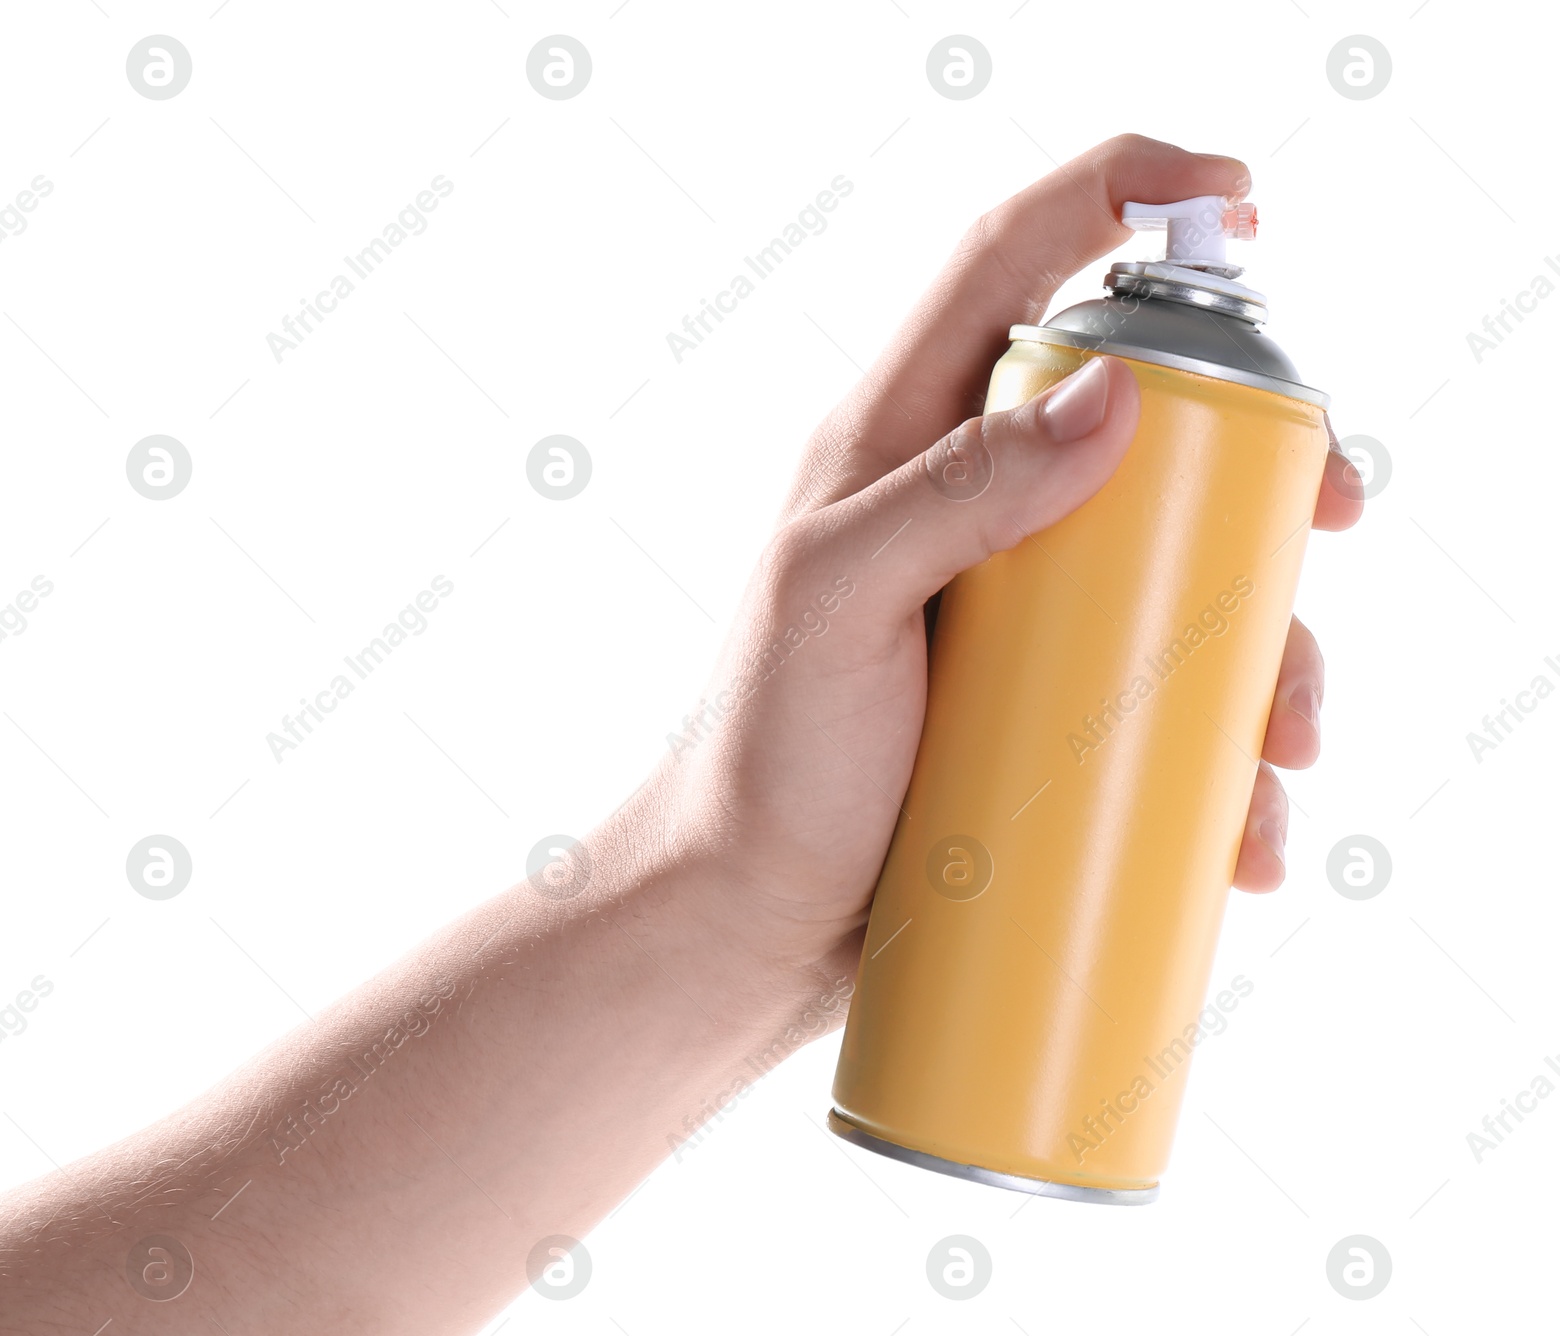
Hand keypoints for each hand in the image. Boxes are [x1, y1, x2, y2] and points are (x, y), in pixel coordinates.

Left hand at [649, 134, 1363, 999]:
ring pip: (1181, 566)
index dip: (1114, 196)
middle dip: (1257, 456)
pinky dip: (1226, 751)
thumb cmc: (764, 762)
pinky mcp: (1050, 706)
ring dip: (1267, 638)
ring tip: (1282, 739)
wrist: (752, 919)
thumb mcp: (832, 605)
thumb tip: (1117, 393)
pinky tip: (1246, 828)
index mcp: (898, 444)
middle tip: (1329, 514)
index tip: (1231, 197)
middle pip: (1140, 418)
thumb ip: (952, 490)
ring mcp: (1019, 609)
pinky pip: (1166, 692)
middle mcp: (970, 507)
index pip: (1008, 268)